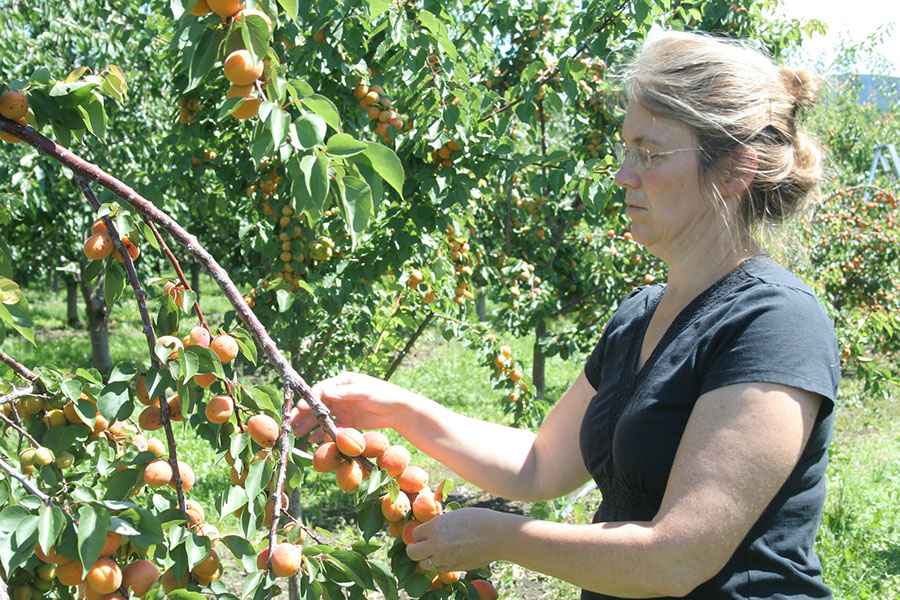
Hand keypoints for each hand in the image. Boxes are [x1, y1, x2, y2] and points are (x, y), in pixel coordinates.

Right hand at [290, 372, 411, 440]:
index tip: (300, 409)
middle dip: (304, 413)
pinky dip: (323, 432)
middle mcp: (340, 395)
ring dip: (310, 424)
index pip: (320, 390)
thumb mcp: (365, 392)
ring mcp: (343, 408)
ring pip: (322, 416)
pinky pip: (332, 426)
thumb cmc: (383, 395)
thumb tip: (326, 392)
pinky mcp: (348, 421)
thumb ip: (345, 393)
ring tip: (298, 433)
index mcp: (342, 383)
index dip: (309, 400)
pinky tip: (313, 439)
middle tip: (292, 423)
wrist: (398, 410)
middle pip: (318, 404)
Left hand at [405, 508, 511, 572]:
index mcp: (435, 526)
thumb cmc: (479, 520)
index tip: (425, 534)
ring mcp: (443, 558)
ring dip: (427, 559)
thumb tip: (432, 529)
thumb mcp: (455, 516)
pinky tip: (447, 557)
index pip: (415, 534)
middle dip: (414, 549)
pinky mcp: (453, 568)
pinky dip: (440, 564)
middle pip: (412, 553)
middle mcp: (435, 543)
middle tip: (419, 547)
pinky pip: (439, 569)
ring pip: (424, 564)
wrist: (497, 536)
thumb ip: (441, 524)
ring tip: (435, 553)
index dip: (420, 534)